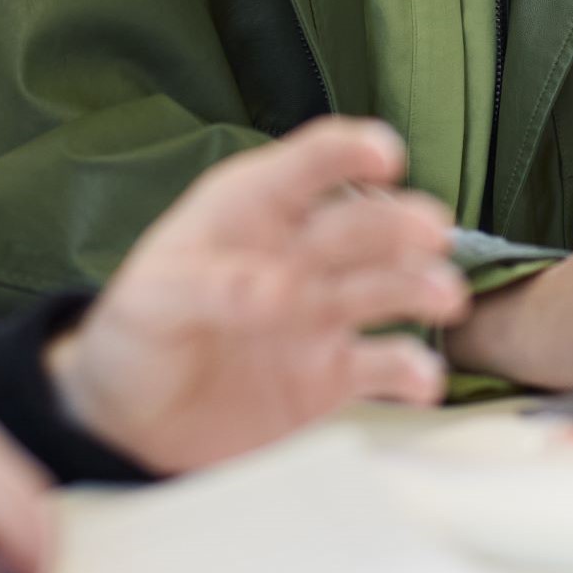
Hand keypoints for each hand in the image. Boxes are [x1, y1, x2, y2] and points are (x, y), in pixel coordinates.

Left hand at [47, 116, 465, 473]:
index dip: (348, 152)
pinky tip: (421, 379)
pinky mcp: (332, 376)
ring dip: (419, 285)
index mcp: (250, 212)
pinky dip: (410, 371)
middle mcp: (297, 255)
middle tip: (429, 233)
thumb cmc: (134, 334)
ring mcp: (321, 313)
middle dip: (397, 223)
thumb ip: (211, 288)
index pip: (307, 165)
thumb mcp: (152, 301)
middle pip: (360, 225)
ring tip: (442, 297)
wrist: (130, 420)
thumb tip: (281, 290)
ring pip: (386, 287)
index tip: (386, 156)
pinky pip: (384, 367)